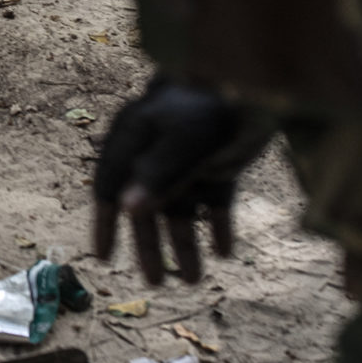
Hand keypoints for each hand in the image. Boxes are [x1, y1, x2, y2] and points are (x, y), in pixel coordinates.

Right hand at [92, 75, 271, 284]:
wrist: (256, 78)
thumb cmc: (209, 104)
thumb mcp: (180, 141)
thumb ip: (156, 174)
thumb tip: (125, 210)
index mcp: (134, 139)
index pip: (109, 186)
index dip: (106, 224)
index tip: (106, 259)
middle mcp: (156, 152)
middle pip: (147, 207)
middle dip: (152, 247)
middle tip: (157, 284)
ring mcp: (189, 159)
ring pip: (182, 209)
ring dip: (187, 245)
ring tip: (195, 280)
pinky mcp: (220, 163)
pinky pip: (215, 201)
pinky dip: (219, 226)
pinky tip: (225, 252)